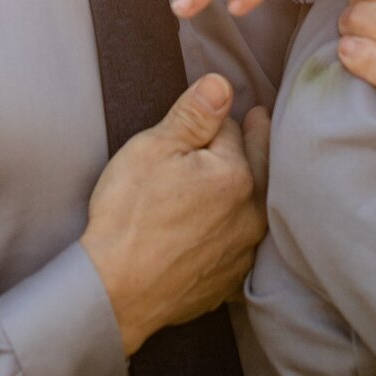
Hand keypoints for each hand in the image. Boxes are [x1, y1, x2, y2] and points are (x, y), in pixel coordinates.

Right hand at [80, 74, 269, 355]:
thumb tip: (222, 83)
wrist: (114, 292)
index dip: (210, 122)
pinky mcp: (228, 282)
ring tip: (252, 167)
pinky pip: (242, 244)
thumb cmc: (129, 215)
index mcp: (236, 175)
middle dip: (256, 140)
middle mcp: (250, 215)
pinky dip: (239, 227)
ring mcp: (241, 253)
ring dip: (252, 186)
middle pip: (256, 165)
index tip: (204, 118)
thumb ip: (194, 114)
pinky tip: (230, 225)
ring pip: (253, 206)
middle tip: (260, 120)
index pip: (230, 130)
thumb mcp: (154, 148)